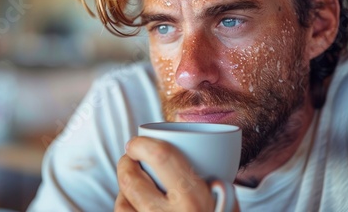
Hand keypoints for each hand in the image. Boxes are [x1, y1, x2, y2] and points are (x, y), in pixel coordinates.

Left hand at [115, 136, 238, 211]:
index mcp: (195, 201)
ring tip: (135, 186)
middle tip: (129, 158)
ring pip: (121, 204)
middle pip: (131, 180)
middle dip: (125, 163)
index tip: (136, 142)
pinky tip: (136, 209)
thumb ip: (207, 184)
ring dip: (124, 191)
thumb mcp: (226, 206)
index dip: (142, 144)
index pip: (162, 157)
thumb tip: (182, 157)